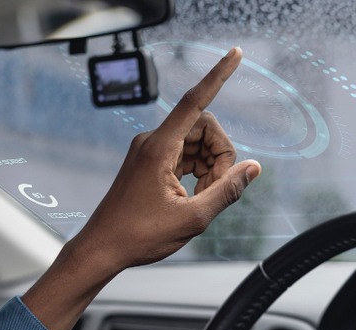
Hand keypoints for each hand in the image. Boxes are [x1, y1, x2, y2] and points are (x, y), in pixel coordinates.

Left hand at [68, 46, 259, 271]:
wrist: (102, 249)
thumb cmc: (140, 235)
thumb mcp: (194, 218)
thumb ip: (227, 190)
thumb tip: (253, 168)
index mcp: (160, 147)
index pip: (195, 100)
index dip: (219, 75)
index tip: (236, 54)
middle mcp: (153, 141)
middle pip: (205, 127)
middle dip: (221, 154)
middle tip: (219, 188)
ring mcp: (151, 151)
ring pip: (197, 143)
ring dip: (210, 167)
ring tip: (204, 198)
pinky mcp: (151, 162)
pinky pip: (186, 154)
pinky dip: (199, 171)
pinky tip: (196, 195)